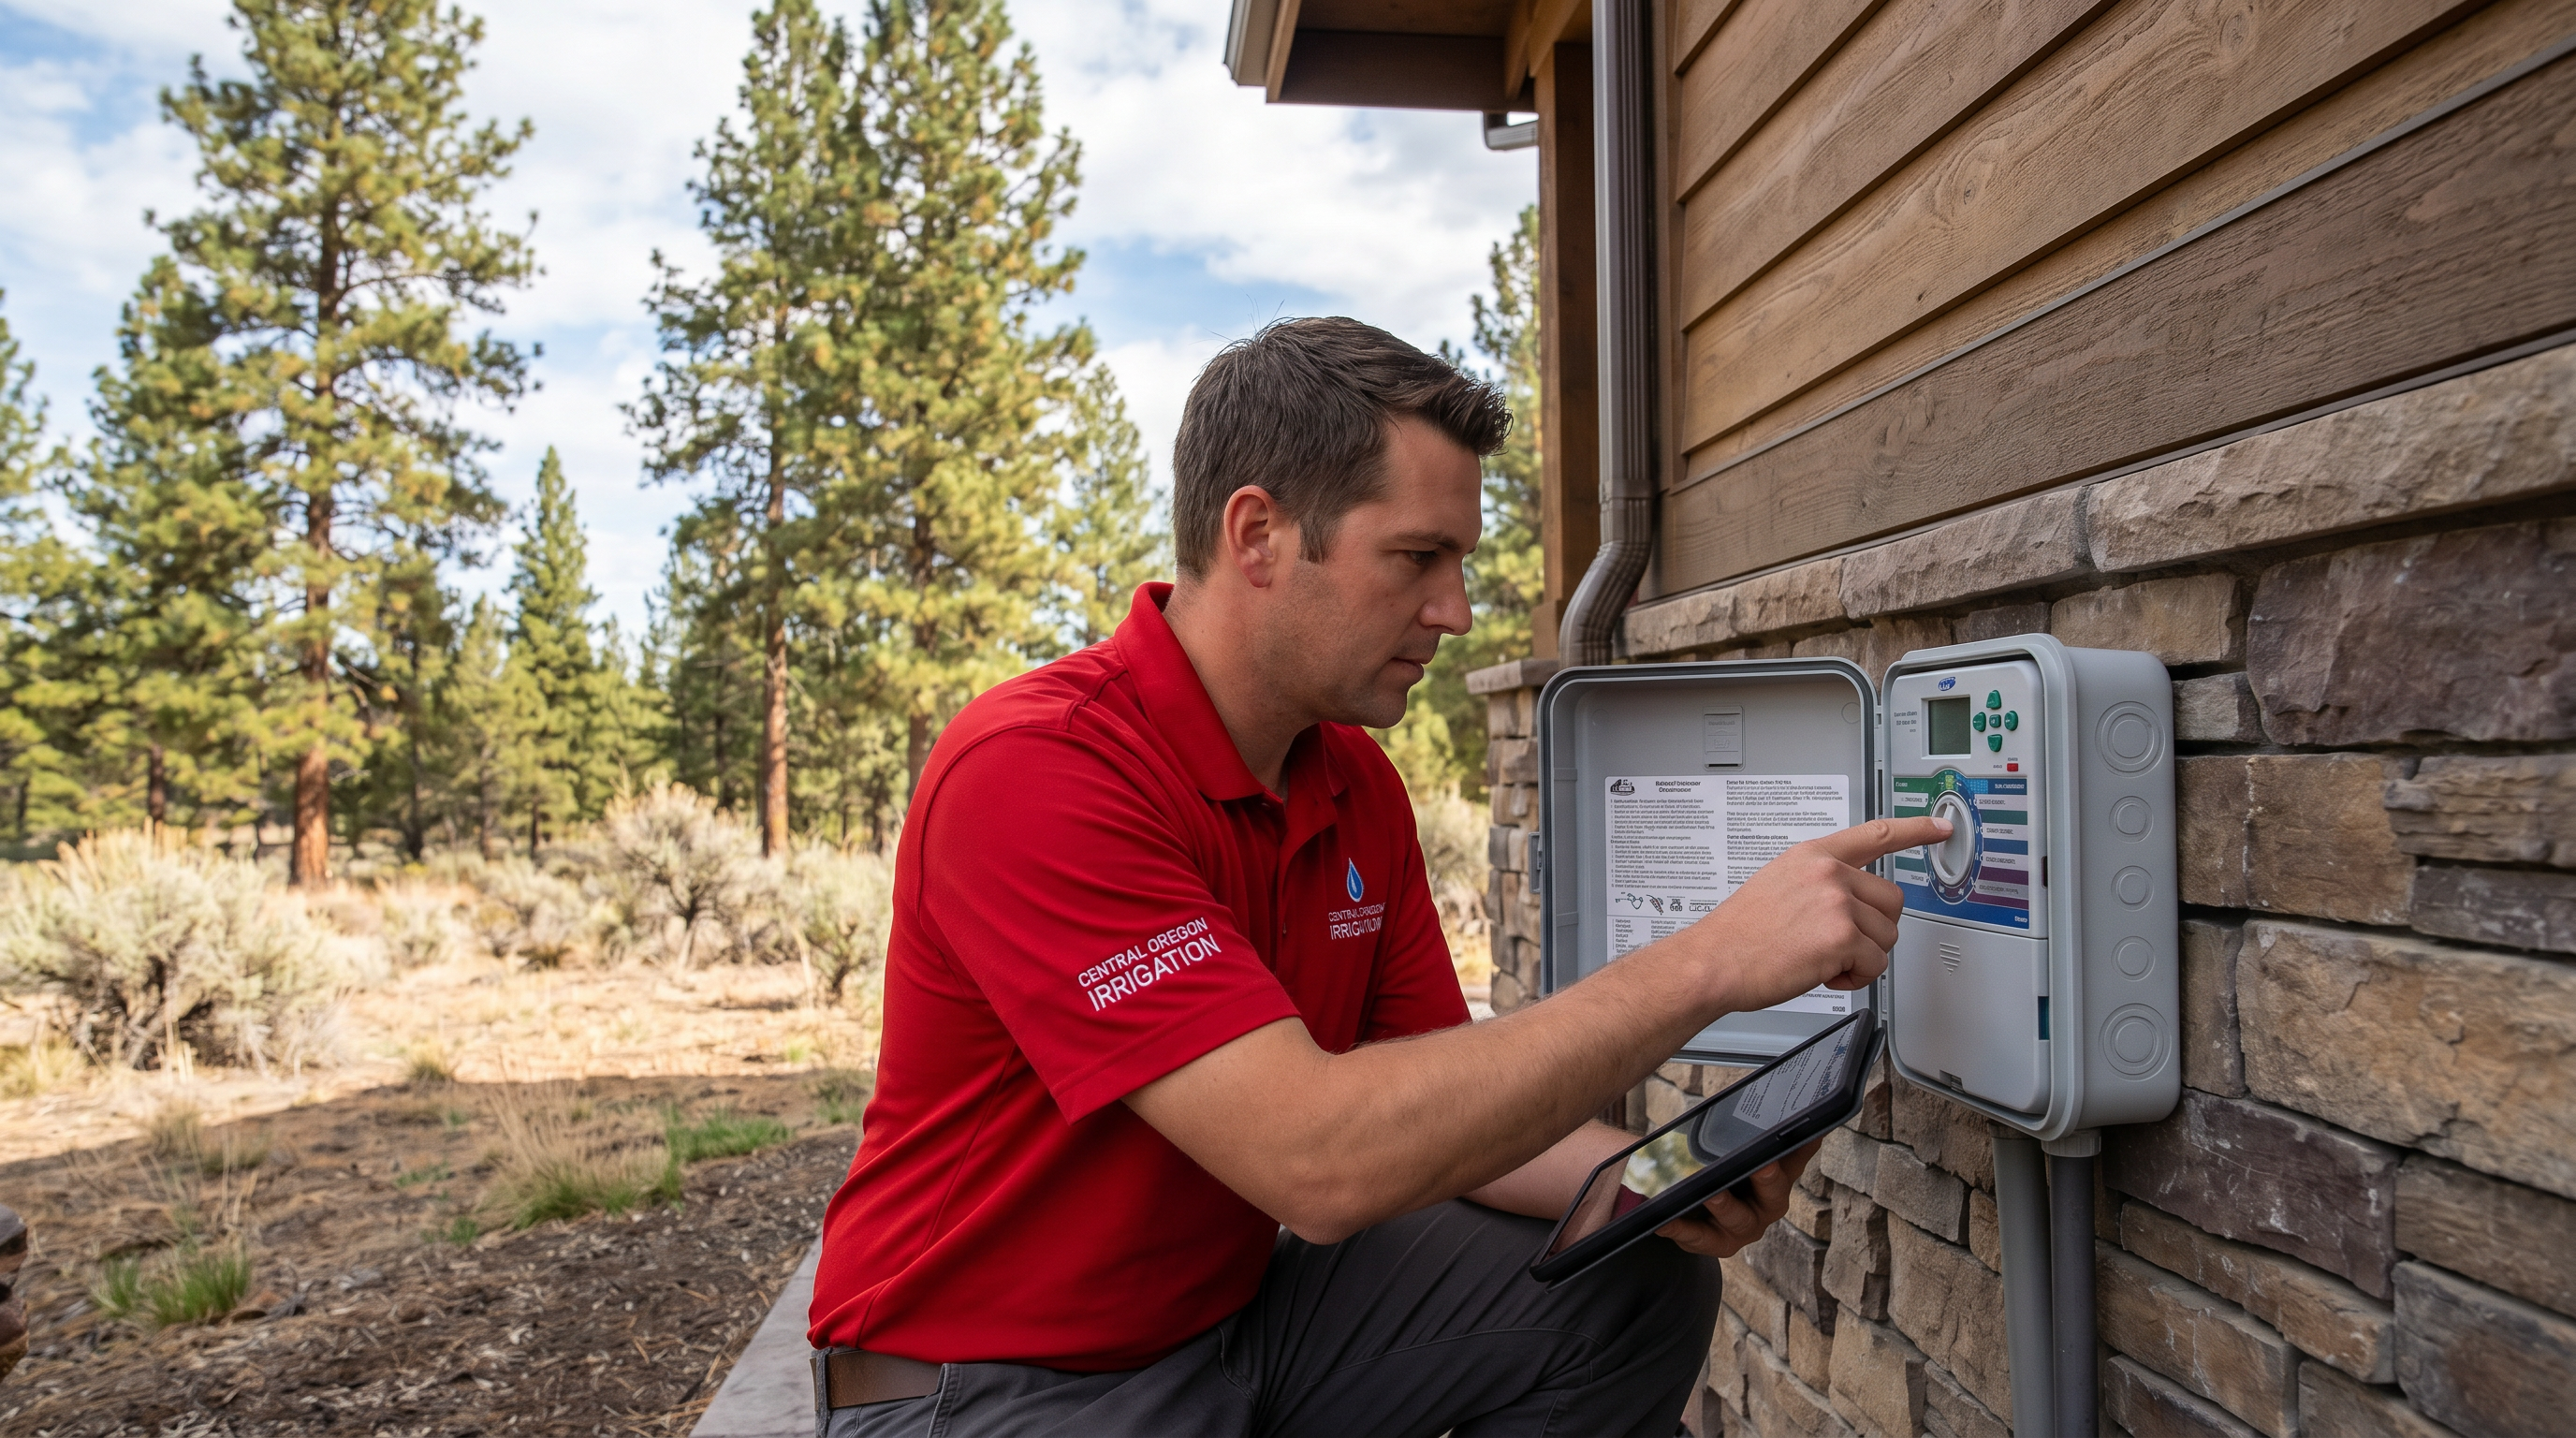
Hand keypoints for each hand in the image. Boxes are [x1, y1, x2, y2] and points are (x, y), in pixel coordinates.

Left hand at [1655, 1138, 1821, 1258]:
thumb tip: (1737, 1097)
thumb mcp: (1728, 1147)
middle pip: (1774, 1194)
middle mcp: (1767, 1205)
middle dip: (1769, 1180)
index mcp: (1777, 1177)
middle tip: (1763, 1167)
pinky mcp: (1719, 1244)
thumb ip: (1736, 1128)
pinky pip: (1700, 1238)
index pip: (1796, 1157)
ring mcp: (1745, 1227)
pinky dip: (1681, 1229)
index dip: (1806, 1146)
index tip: (1812, 1132)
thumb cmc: (1721, 1171)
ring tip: (1710, 1194)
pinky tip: (1665, 1221)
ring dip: (1725, 1205)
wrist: (1698, 1211)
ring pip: (1739, 1219)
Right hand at [1687, 815, 1950, 1013]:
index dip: (1916, 830)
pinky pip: (1875, 964)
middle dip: (1873, 928)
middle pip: (1892, 900)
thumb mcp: (1777, 885)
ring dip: (1862, 956)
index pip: (1876, 834)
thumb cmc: (1739, 935)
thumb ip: (1817, 883)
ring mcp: (1837, 902)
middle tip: (1837, 943)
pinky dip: (1855, 977)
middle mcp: (1828, 873)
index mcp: (1813, 856)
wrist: (1713, 962)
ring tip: (1822, 958)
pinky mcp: (1842, 936)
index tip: (1941, 827)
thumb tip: (1849, 901)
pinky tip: (1823, 972)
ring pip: (1886, 936)